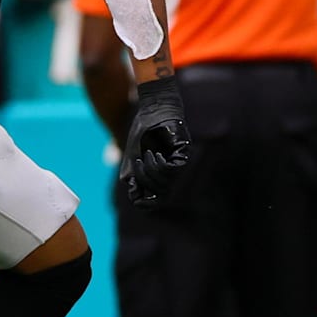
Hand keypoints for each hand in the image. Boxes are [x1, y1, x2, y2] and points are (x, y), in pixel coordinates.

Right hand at [120, 76, 189, 207]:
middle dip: (144, 180)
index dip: (147, 204)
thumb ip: (133, 177)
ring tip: (146, 155)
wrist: (151, 111)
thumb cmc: (142, 134)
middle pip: (159, 192)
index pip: (156, 199)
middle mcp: (170, 172)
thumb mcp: (132, 158)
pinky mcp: (183, 153)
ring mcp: (178, 163)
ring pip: (166, 182)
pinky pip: (173, 169)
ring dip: (150, 171)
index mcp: (158, 175)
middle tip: (137, 163)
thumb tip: (136, 196)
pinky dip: (160, 165)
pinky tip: (155, 154)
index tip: (137, 200)